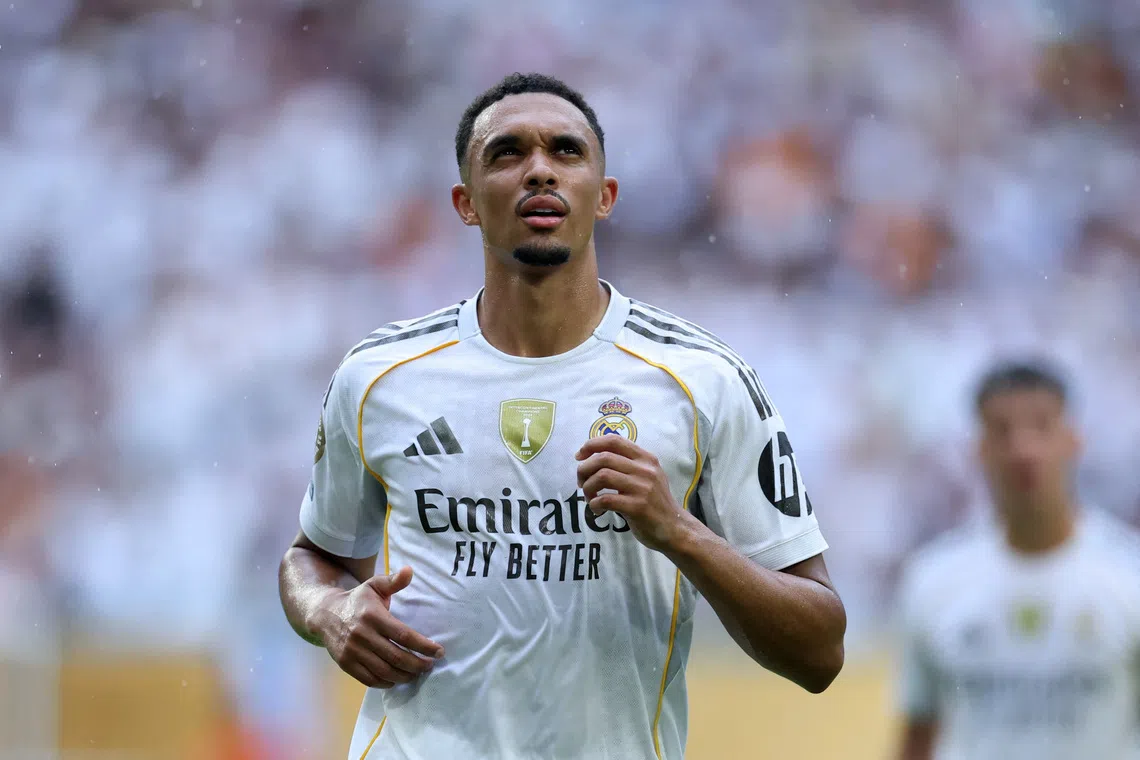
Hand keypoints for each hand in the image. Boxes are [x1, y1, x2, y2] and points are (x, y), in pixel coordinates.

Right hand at [317, 566, 444, 688]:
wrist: (325, 614)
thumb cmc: (357, 600)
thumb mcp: (374, 585)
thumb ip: (393, 581)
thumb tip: (410, 570)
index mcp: (373, 616)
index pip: (403, 635)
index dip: (423, 646)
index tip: (439, 652)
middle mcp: (362, 635)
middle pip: (396, 657)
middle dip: (418, 664)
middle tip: (430, 666)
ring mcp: (353, 652)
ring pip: (384, 671)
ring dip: (405, 676)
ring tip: (417, 673)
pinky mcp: (346, 664)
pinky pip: (369, 679)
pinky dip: (386, 683)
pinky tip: (397, 679)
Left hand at [575, 434, 685, 552]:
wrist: (674, 528)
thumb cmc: (655, 502)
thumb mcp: (647, 476)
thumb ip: (627, 465)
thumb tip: (592, 459)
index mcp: (646, 458)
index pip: (614, 440)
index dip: (591, 445)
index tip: (579, 456)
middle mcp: (645, 469)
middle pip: (603, 458)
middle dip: (584, 469)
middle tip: (581, 482)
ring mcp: (642, 487)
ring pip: (602, 476)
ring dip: (588, 487)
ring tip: (589, 497)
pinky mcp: (638, 507)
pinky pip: (605, 499)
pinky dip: (594, 504)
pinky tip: (597, 510)